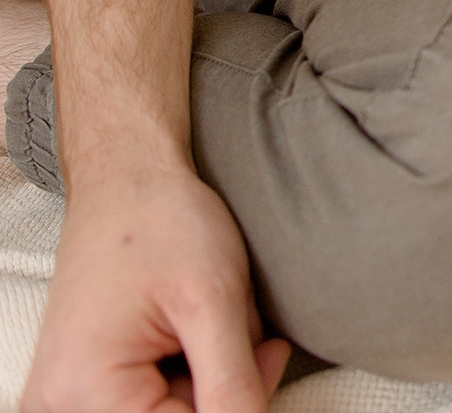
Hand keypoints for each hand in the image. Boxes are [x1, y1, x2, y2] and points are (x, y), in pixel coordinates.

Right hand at [24, 161, 288, 411]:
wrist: (127, 180)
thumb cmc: (163, 223)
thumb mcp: (213, 304)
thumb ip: (233, 381)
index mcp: (87, 393)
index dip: (244, 399)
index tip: (270, 353)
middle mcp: (63, 405)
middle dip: (222, 382)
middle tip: (247, 331)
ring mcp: (69, 397)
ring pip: (172, 409)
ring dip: (207, 372)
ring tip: (207, 315)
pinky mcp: (86, 384)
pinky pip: (153, 395)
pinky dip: (188, 366)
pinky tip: (191, 325)